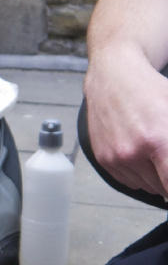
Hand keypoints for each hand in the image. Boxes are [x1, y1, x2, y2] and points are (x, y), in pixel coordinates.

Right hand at [85, 51, 167, 199]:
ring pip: (148, 186)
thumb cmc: (151, 90)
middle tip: (166, 156)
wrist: (113, 77)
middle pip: (164, 188)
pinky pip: (130, 181)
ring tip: (157, 153)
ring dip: (157, 176)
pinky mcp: (103, 158)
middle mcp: (132, 152)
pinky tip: (142, 154)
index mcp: (158, 140)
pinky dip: (140, 174)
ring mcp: (115, 157)